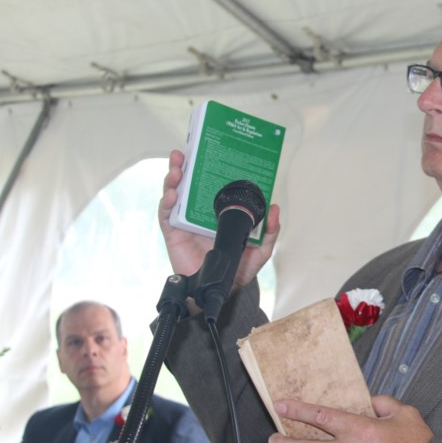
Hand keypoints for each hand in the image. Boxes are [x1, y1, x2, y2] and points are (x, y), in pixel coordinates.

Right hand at [158, 149, 280, 284]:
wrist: (220, 292)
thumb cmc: (239, 270)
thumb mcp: (260, 250)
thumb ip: (268, 231)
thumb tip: (274, 208)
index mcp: (219, 210)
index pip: (212, 184)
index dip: (209, 168)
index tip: (210, 150)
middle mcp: (201, 212)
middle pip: (190, 184)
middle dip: (186, 166)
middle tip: (185, 152)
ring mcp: (186, 221)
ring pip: (176, 194)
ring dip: (173, 178)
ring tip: (176, 167)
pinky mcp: (174, 233)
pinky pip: (166, 215)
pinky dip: (167, 202)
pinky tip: (172, 194)